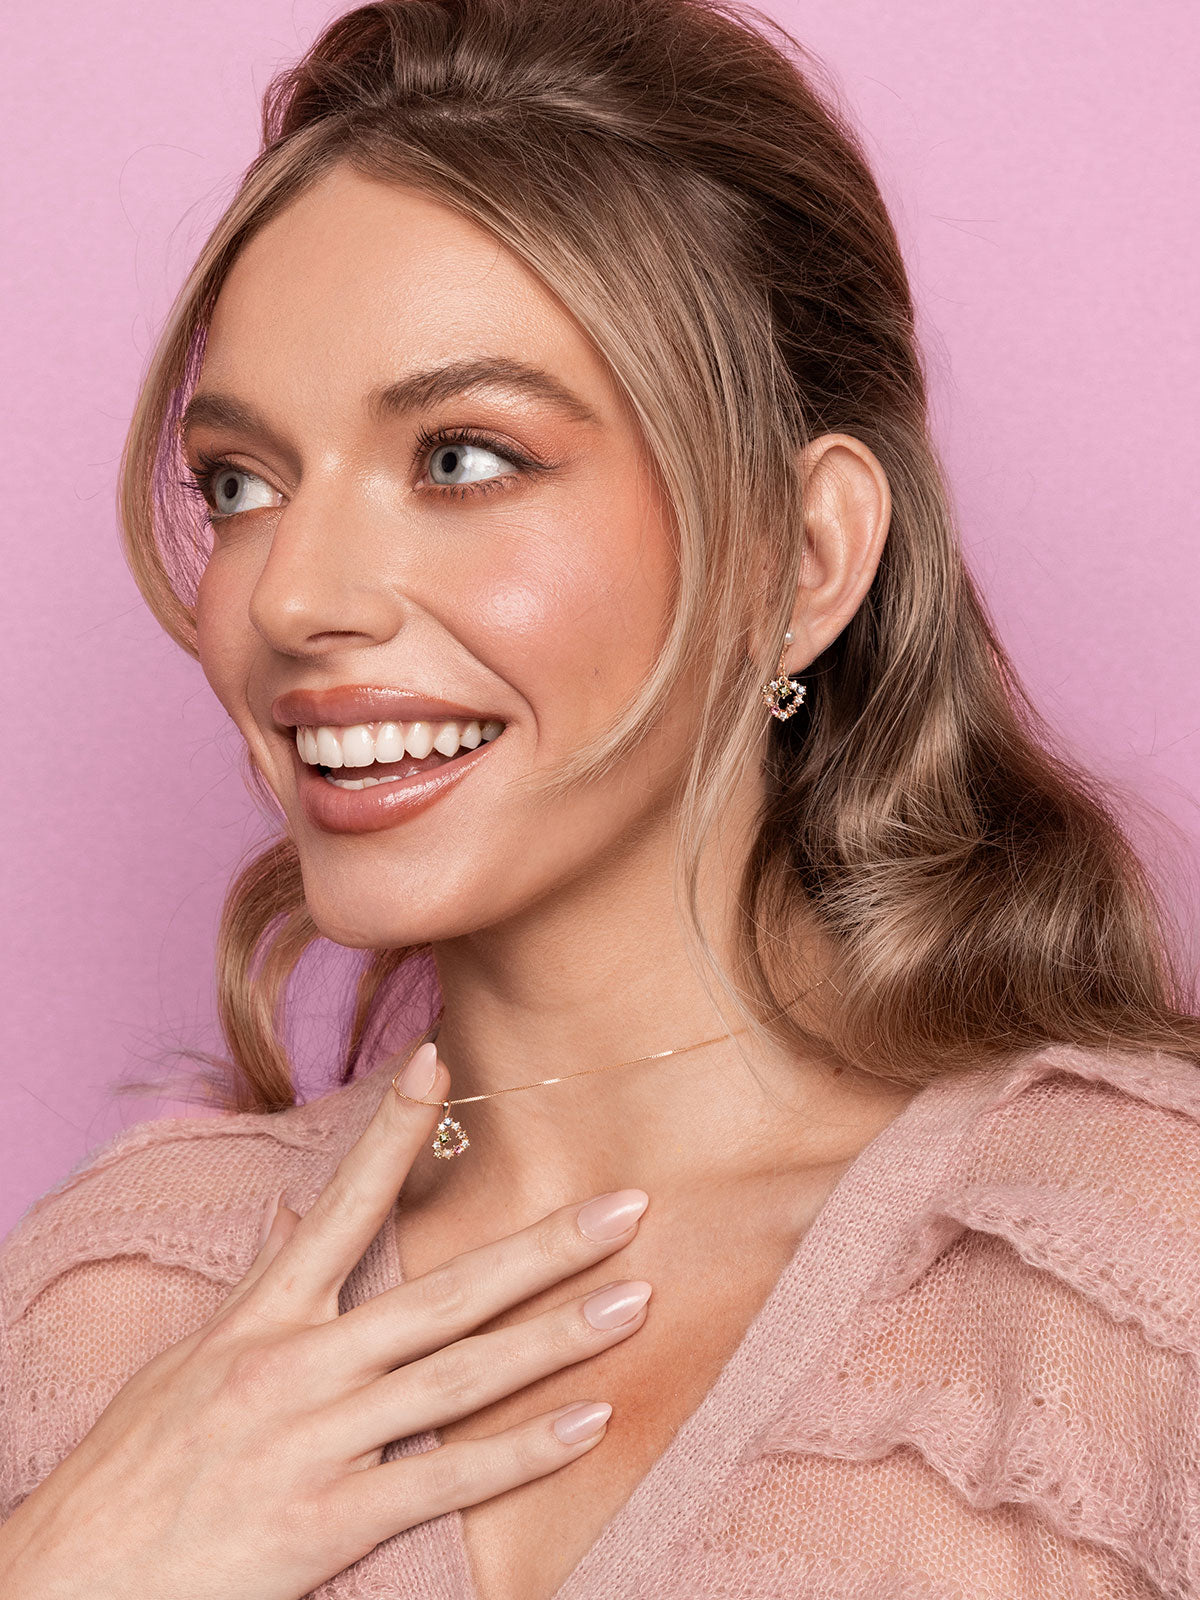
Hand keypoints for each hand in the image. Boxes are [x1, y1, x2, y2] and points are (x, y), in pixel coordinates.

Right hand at [0, 1044, 652, 1599]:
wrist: (71, 1585)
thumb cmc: (131, 1468)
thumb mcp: (187, 1357)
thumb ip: (258, 1288)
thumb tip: (295, 1221)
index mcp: (262, 1315)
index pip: (343, 1202)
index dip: (394, 1130)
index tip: (439, 1060)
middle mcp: (295, 1365)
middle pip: (444, 1293)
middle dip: (543, 1247)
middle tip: (627, 1206)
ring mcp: (315, 1442)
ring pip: (460, 1376)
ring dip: (556, 1337)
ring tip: (632, 1300)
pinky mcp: (328, 1522)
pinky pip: (445, 1481)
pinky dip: (522, 1453)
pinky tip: (590, 1420)